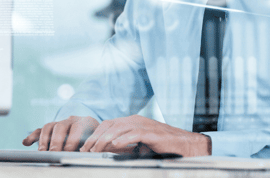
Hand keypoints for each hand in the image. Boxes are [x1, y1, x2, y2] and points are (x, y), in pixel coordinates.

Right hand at [22, 116, 99, 150]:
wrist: (94, 131)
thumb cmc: (96, 140)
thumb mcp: (97, 143)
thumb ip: (93, 149)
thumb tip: (89, 157)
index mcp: (85, 122)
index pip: (77, 127)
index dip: (72, 139)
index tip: (69, 152)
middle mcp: (71, 120)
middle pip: (60, 126)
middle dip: (56, 140)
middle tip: (54, 152)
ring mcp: (60, 123)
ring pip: (49, 126)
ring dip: (44, 139)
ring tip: (42, 152)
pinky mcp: (51, 129)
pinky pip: (40, 130)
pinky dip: (33, 136)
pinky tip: (26, 143)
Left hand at [79, 114, 210, 156]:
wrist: (183, 144)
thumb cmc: (161, 145)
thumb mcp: (138, 145)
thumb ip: (124, 144)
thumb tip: (107, 149)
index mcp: (131, 121)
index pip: (108, 124)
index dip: (95, 134)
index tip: (85, 147)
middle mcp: (135, 120)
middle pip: (110, 125)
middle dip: (96, 137)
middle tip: (86, 150)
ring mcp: (143, 124)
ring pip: (119, 129)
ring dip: (105, 139)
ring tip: (96, 149)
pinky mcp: (151, 132)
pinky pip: (134, 134)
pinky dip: (123, 138)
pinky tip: (115, 145)